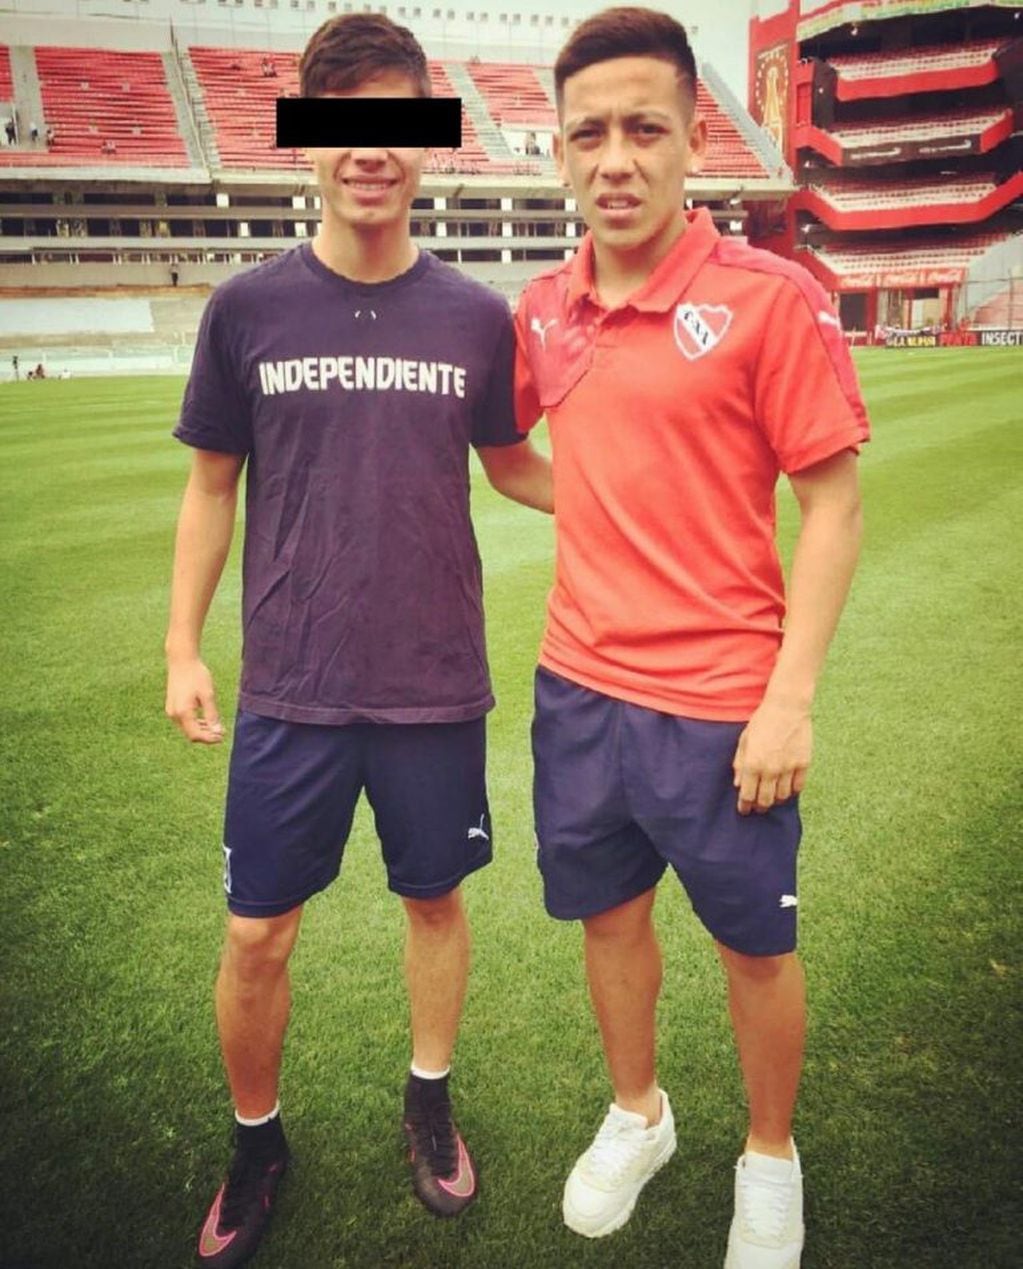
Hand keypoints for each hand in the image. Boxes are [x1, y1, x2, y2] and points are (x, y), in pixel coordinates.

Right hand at [165, 656, 224, 743]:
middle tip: (222, 733)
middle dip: (206, 736)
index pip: (196, 735)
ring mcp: (171, 711)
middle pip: (190, 734)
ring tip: (216, 727)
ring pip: (187, 728)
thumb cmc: (196, 675)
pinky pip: (184, 721)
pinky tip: (206, 720)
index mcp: (183, 712)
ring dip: (201, 730)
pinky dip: (195, 723)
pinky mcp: (172, 707)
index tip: (222, 736)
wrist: (182, 661)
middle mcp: (174, 714)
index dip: (209, 739)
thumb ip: (212, 715)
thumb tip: (218, 732)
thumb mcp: (208, 695)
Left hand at [732, 701, 811, 815]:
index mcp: (753, 763)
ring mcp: (789, 768)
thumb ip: (740, 763)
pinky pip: (798, 787)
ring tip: (772, 797)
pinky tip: (787, 788)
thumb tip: (738, 784)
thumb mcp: (744, 740)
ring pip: (783, 796)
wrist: (787, 707)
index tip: (744, 810)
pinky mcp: (804, 764)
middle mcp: (771, 769)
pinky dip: (792, 791)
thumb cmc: (762, 721)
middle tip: (758, 808)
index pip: (747, 795)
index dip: (745, 806)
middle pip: (765, 800)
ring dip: (776, 800)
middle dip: (760, 807)